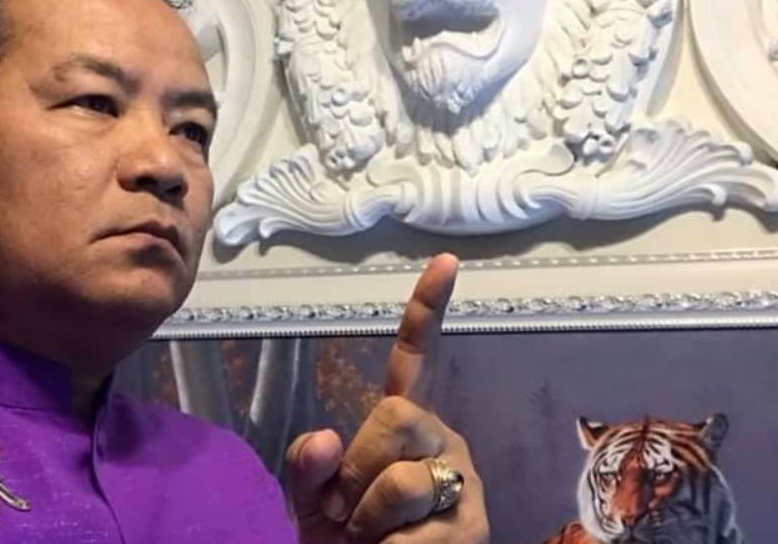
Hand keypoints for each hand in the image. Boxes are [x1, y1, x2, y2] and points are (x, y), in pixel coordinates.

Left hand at [286, 254, 489, 543]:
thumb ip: (306, 468)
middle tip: (345, 510)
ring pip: (403, 481)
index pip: (414, 360)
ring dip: (367, 520)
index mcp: (404, 427)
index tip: (446, 262)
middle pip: (397, 416)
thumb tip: (323, 437)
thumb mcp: (313, 502)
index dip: (427, 311)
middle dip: (357, 466)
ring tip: (369, 541)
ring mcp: (461, 484)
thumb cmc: (345, 540)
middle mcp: (441, 442)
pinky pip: (411, 536)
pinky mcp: (471, 528)